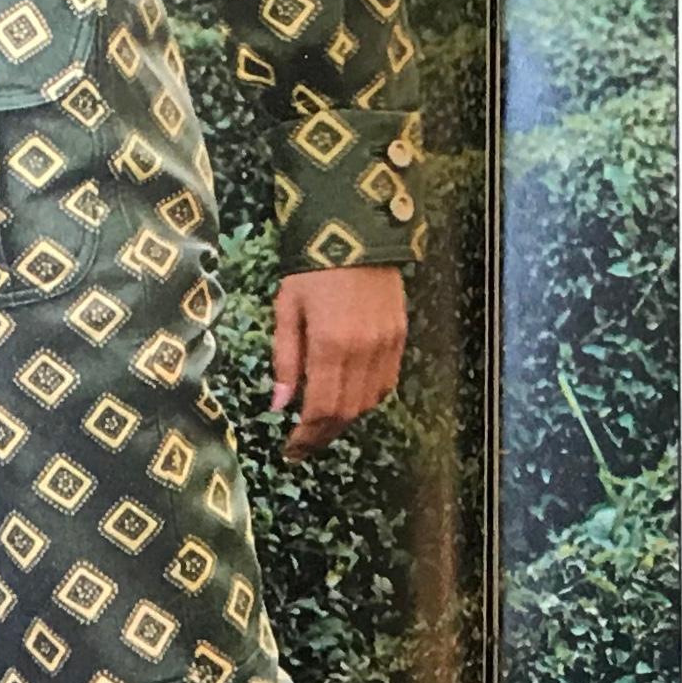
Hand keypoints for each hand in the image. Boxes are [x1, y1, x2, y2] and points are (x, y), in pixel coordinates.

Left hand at [272, 266, 405, 459]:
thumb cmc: (312, 270)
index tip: (291, 449)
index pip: (321, 408)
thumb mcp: (287, 310)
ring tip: (323, 423)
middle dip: (323, 434)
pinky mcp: (400, 337)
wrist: (357, 233)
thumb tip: (281, 404)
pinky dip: (368, 398)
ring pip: (369, 402)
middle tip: (304, 445)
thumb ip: (286, 359)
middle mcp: (364, 350)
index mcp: (330, 344)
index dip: (306, 436)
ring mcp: (387, 345)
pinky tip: (350, 398)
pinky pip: (387, 383)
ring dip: (345, 419)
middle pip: (346, 412)